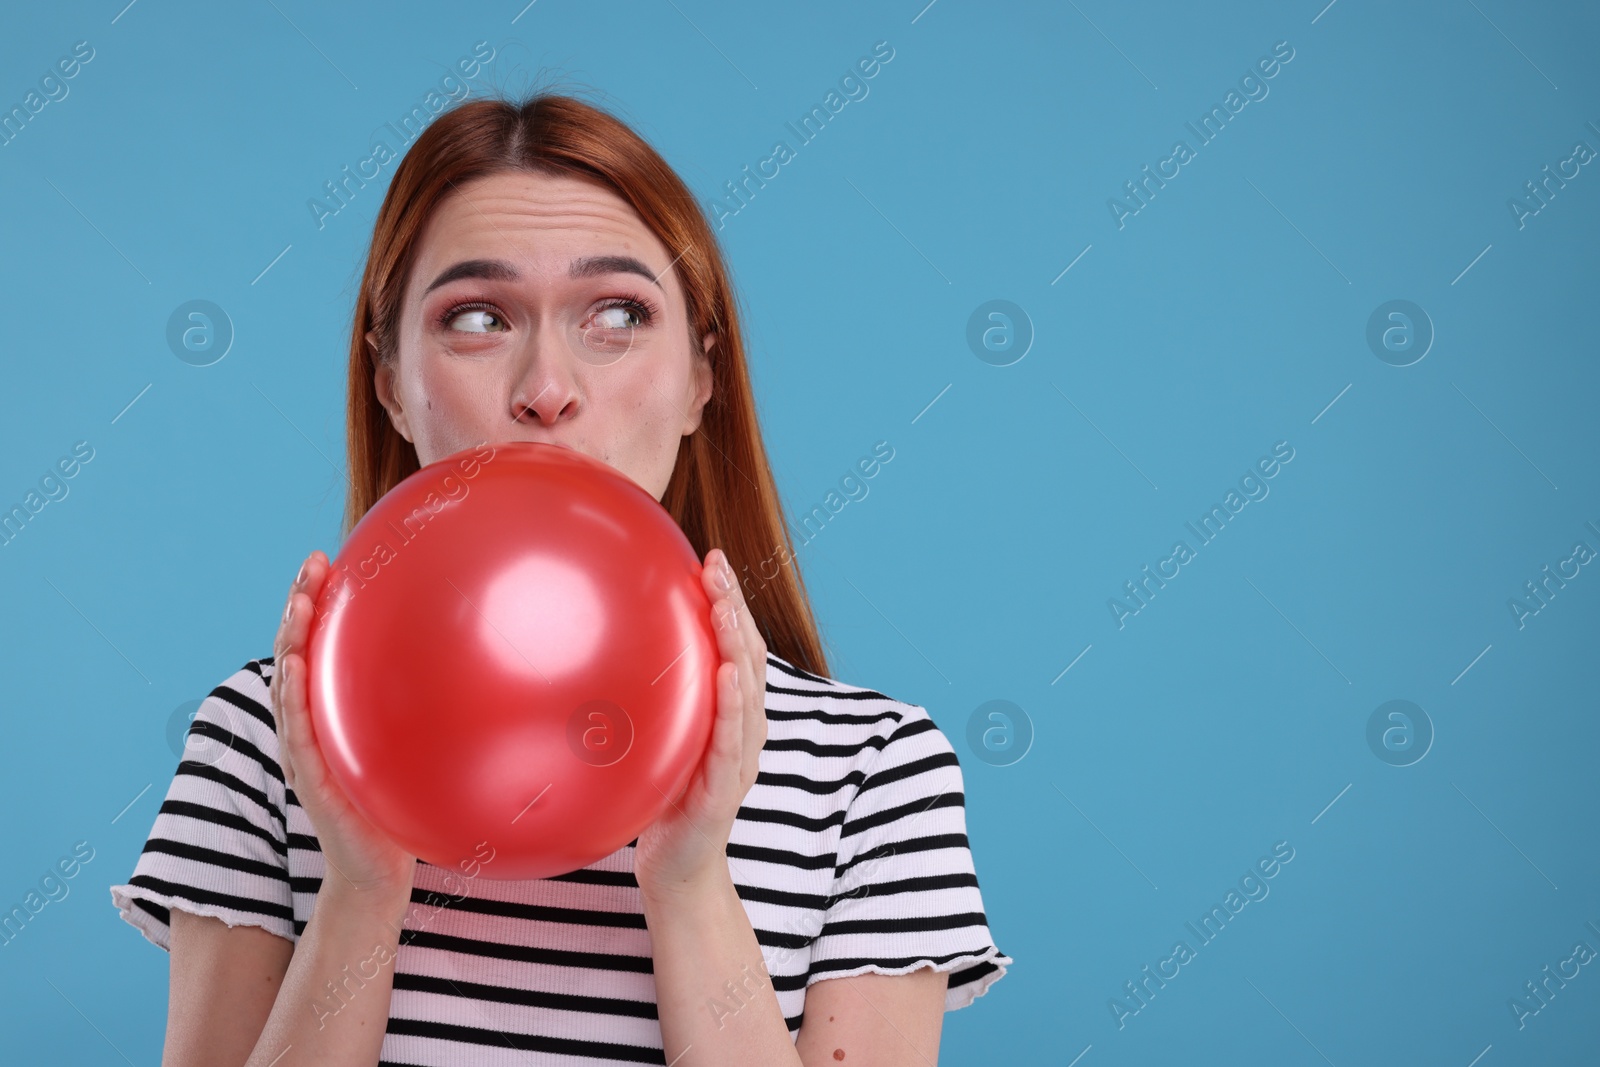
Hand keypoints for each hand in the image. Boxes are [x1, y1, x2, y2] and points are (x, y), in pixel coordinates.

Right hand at [272, 550, 416, 897]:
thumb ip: (430, 708)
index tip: (329, 559)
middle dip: (299, 605)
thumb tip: (484, 662)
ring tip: (298, 600)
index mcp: (332, 715)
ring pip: (289, 685)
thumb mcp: (414, 747)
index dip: (319, 604)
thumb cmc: (402, 806)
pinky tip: (296, 666)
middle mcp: (312, 727)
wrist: (379, 872)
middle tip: (312, 562)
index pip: (320, 647)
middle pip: (296, 653)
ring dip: (290, 639)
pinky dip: (292, 697)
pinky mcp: (312, 779)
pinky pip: (298, 733)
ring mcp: (306, 751)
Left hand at [632, 548, 767, 897]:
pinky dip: (732, 704)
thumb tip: (595, 653)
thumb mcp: (655, 742)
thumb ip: (648, 702)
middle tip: (717, 564)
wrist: (675, 873)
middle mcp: (744, 730)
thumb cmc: (662, 804)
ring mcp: (739, 758)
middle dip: (735, 606)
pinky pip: (732, 740)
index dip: (730, 602)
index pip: (736, 647)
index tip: (711, 559)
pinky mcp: (725, 788)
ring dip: (737, 643)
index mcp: (731, 715)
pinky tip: (724, 674)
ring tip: (724, 604)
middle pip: (747, 656)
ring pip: (746, 689)